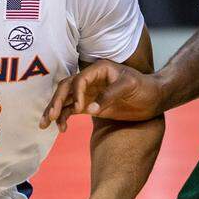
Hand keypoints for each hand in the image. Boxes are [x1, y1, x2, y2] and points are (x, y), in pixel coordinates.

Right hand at [39, 60, 163, 131]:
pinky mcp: (89, 105)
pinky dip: (63, 118)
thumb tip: (89, 110)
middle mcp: (90, 79)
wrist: (154, 98)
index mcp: (99, 69)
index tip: (79, 109)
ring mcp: (88, 93)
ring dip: (53, 111)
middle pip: (66, 88)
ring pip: (64, 100)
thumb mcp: (130, 87)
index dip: (76, 94)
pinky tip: (61, 128)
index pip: (80, 80)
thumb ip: (109, 96)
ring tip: (45, 124)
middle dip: (56, 102)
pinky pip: (70, 110)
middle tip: (50, 116)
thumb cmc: (145, 87)